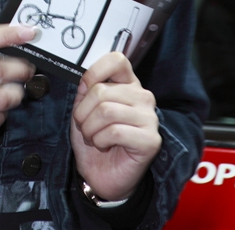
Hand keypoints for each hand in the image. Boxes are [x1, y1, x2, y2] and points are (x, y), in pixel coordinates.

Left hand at [71, 52, 161, 200]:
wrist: (100, 174)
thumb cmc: (95, 139)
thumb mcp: (83, 109)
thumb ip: (86, 91)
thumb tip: (86, 81)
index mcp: (128, 84)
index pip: (117, 60)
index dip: (95, 71)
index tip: (85, 87)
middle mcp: (142, 97)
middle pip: (101, 90)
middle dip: (83, 112)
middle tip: (84, 126)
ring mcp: (149, 118)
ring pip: (106, 111)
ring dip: (90, 128)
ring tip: (93, 137)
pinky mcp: (151, 140)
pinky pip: (115, 131)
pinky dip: (100, 140)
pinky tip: (104, 146)